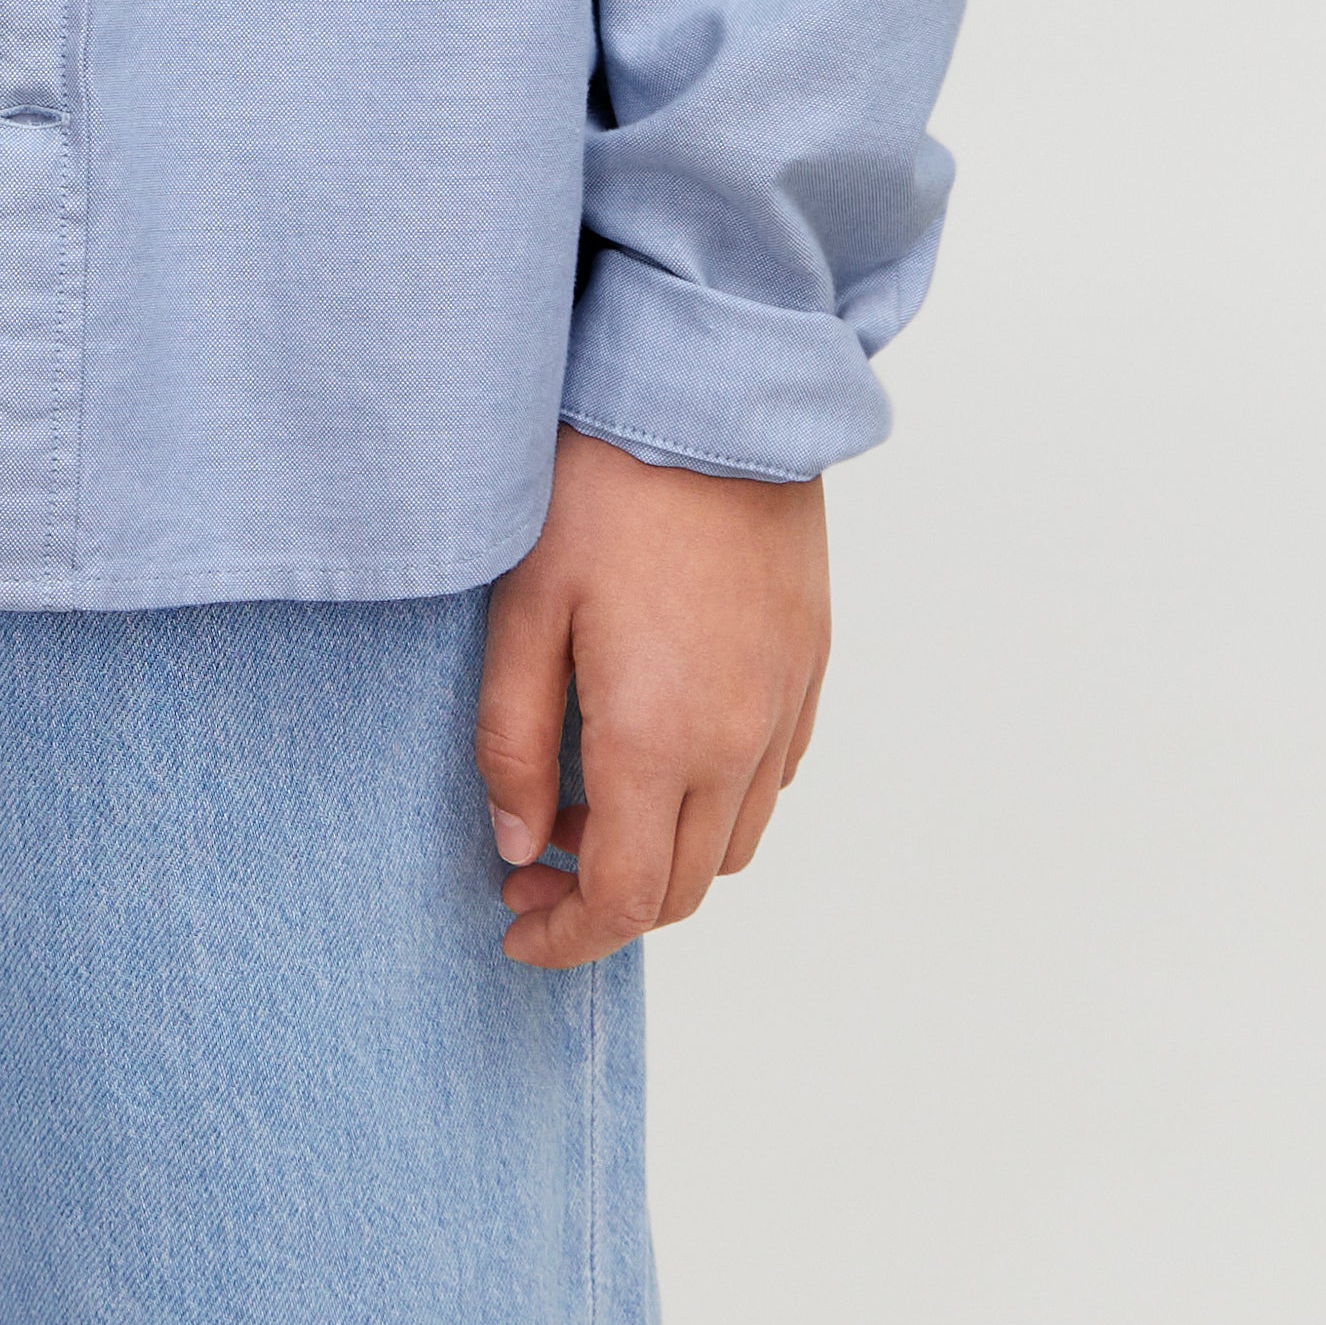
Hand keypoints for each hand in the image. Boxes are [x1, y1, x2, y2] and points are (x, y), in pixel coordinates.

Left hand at [475, 428, 828, 967]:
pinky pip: (773, 775)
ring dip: (664, 852)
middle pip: (683, 886)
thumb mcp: (524, 606)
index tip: (515, 927)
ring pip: (733, 839)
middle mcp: (740, 742)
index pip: (623, 899)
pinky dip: (716, 798)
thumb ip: (513, 741)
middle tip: (532, 864)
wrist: (714, 388)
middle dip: (605, 902)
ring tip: (590, 800)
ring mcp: (787, 703)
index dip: (565, 936)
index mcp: (660, 739)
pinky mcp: (812, 661)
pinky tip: (661, 746)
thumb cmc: (603, 483)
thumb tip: (518, 844)